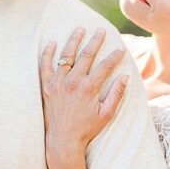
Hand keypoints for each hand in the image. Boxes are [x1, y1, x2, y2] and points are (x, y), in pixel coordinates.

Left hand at [39, 27, 128, 164]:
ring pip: (65, 56)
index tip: (120, 48)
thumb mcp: (107, 113)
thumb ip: (116, 94)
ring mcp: (57, 83)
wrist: (63, 139)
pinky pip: (45, 66)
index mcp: (89, 88)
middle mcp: (72, 82)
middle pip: (85, 56)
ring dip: (73, 41)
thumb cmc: (87, 128)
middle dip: (95, 41)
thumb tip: (124, 77)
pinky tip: (53, 43)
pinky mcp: (46, 87)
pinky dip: (48, 53)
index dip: (114, 56)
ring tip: (79, 29)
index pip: (104, 66)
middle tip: (101, 30)